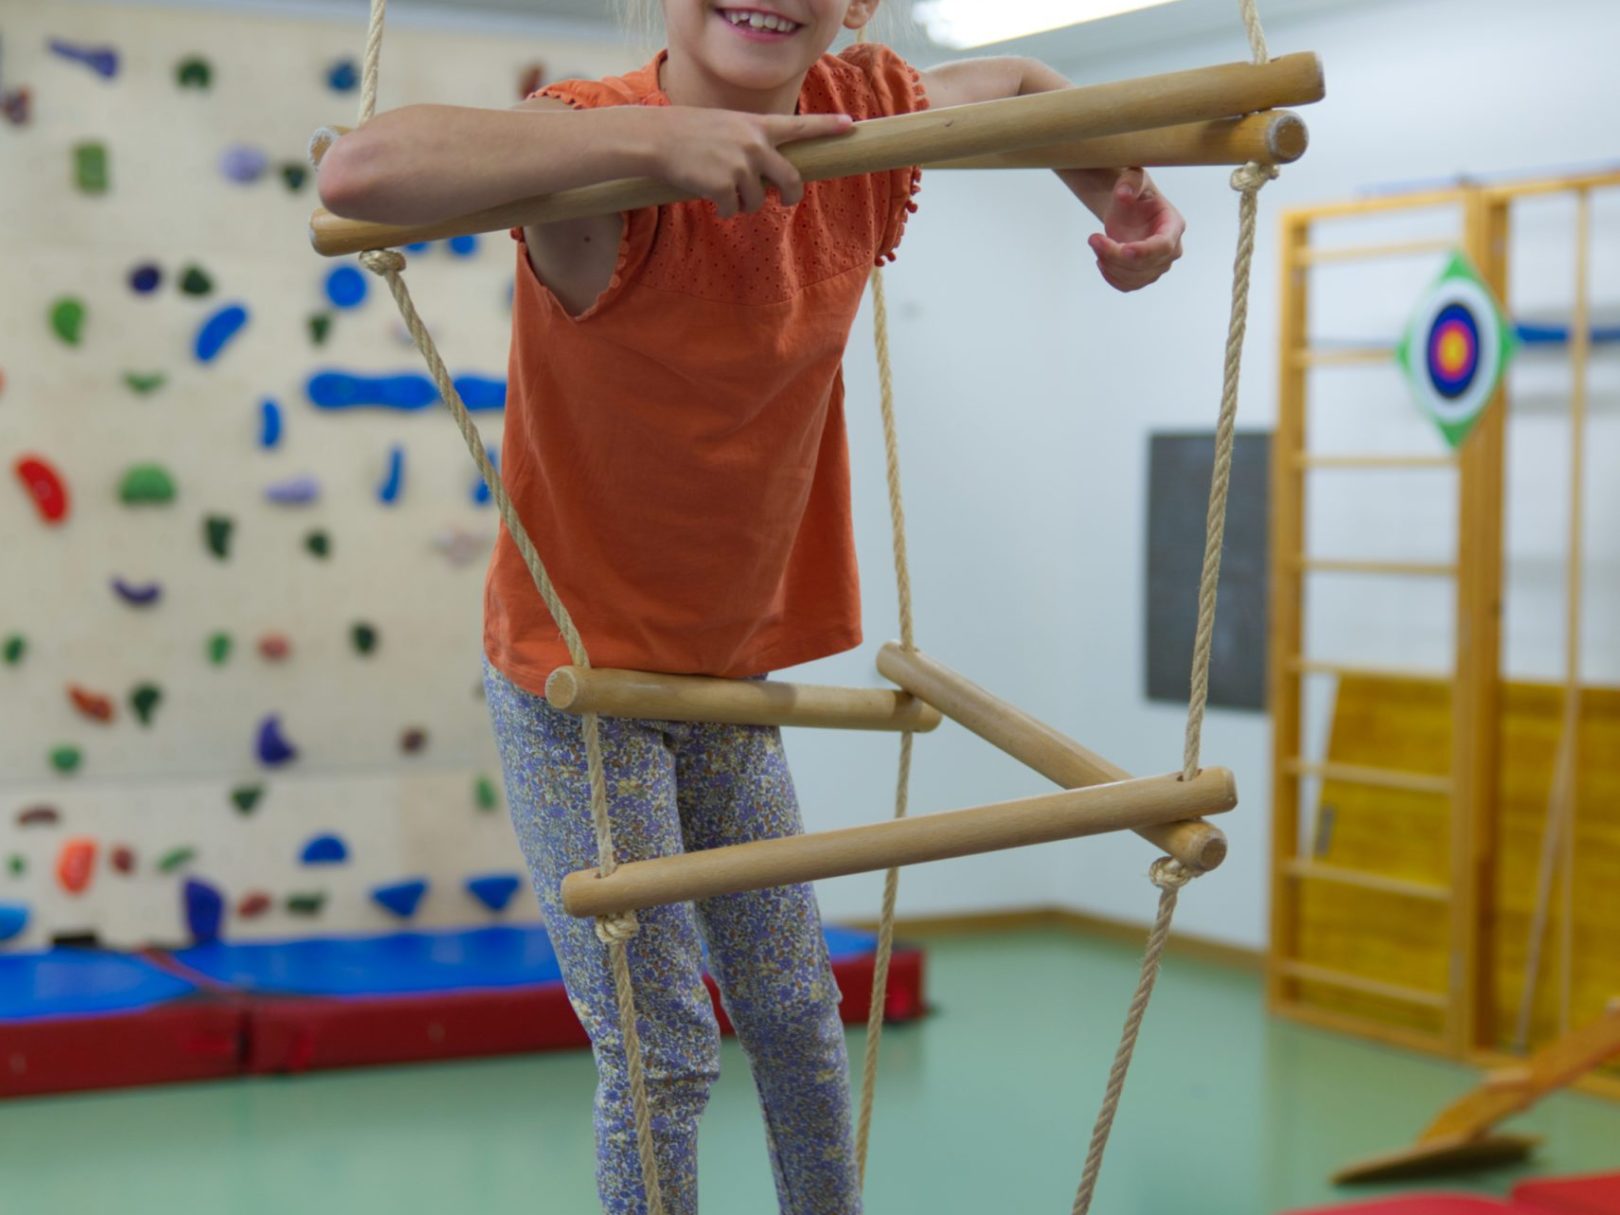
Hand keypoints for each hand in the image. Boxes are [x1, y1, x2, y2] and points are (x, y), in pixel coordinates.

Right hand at [650, 108, 854, 217]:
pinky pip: (733, 210)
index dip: (827, 128)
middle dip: (791, 196)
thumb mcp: (726, 124)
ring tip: (722, 189)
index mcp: (757, 126)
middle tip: (786, 201)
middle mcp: (755, 145)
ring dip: (743, 203)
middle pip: (791, 180)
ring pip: (758, 201)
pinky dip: (723, 210)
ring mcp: (741, 166)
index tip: (851, 126)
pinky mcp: (725, 186)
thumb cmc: (688, 132)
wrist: (657, 138)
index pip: (800, 126)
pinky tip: (708, 195)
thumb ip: (751, 142)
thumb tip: (767, 175)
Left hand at [1087, 168, 1184, 292]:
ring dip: (1110, 265)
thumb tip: (1123, 194)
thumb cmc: (1134, 191)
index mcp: (1173, 225)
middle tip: (1093, 238)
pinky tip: (1101, 259)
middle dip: (1117, 256)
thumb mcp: (1133, 178)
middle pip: (1147, 265)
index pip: (1164, 246)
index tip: (1124, 249)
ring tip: (1096, 243)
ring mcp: (1158, 266)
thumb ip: (1130, 182)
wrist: (1128, 207)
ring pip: (1135, 278)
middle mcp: (1171, 249)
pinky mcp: (1143, 276)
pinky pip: (1127, 285)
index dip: (1145, 251)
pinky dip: (1111, 276)